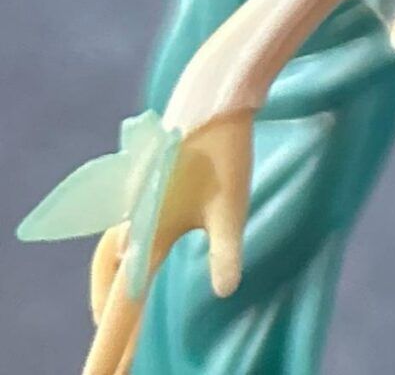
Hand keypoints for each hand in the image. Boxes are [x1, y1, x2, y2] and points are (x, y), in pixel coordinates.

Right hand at [20, 109, 253, 374]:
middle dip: (110, 332)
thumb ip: (225, 250)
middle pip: (109, 293)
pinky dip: (117, 268)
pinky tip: (132, 269)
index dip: (110, 351)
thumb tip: (226, 291)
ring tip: (122, 328)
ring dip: (112, 298)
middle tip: (113, 368)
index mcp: (146, 236)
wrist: (209, 99)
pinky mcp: (138, 197)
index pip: (123, 309)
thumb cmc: (223, 151)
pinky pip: (117, 243)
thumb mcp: (232, 204)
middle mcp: (128, 227)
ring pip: (109, 265)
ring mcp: (130, 210)